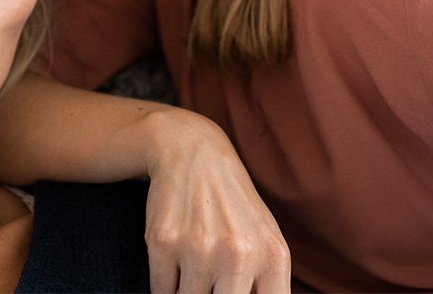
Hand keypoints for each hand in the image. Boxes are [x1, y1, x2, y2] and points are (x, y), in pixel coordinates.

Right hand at [142, 109, 290, 292]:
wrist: (193, 152)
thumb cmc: (233, 205)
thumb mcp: (267, 239)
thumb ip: (268, 284)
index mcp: (272, 256)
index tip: (228, 291)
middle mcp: (239, 254)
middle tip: (211, 282)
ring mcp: (198, 249)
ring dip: (188, 292)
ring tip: (195, 265)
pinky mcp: (163, 243)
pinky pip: (161, 292)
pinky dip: (166, 285)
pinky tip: (176, 259)